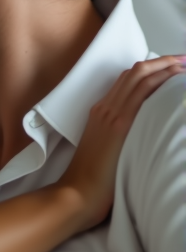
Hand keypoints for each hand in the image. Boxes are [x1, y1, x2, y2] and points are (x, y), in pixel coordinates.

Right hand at [58, 55, 184, 230]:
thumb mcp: (104, 149)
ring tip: (184, 64)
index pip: (127, 80)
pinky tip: (174, 79)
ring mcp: (111, 115)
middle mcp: (105, 108)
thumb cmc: (92, 180)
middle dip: (162, 62)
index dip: (150, 68)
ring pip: (139, 78)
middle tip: (184, 59)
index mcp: (100, 112)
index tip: (170, 66)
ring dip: (164, 67)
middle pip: (134, 73)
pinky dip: (159, 81)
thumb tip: (143, 134)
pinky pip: (141, 94)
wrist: (77, 192)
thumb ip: (119, 135)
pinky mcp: (119, 125)